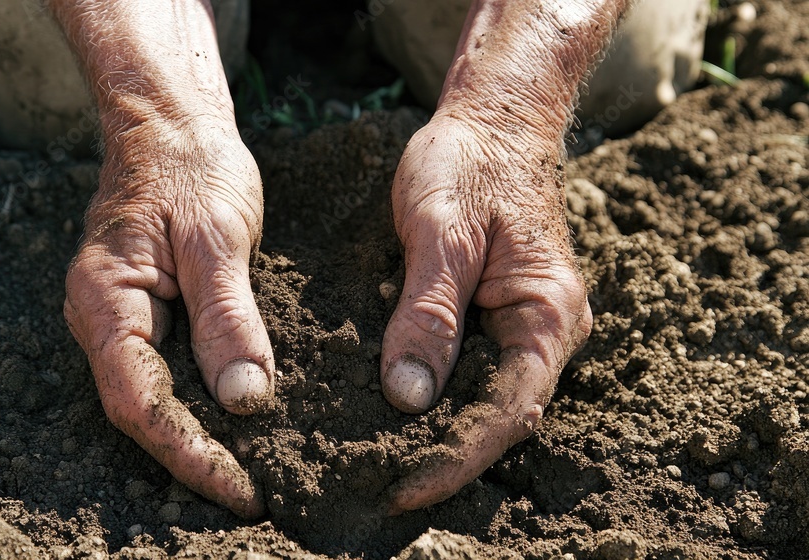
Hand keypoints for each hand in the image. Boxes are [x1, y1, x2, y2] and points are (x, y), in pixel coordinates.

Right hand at [63, 115, 274, 517]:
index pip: (140, 400)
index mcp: (106, 299)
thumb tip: (244, 397)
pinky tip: (235, 423)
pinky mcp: (145, 315)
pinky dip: (199, 403)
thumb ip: (228, 316)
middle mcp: (100, 318)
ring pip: (152, 396)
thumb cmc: (190, 168)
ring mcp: (119, 318)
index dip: (189, 451)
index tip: (241, 488)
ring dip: (196, 437)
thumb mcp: (217, 238)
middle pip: (140, 409)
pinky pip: (166, 372)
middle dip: (193, 457)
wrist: (169, 128)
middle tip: (253, 495)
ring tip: (250, 473)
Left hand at [381, 114, 591, 513]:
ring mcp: (527, 325)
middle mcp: (547, 329)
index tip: (404, 490)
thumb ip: (428, 314)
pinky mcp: (501, 317)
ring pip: (486, 397)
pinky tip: (395, 411)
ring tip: (382, 463)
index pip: (507, 409)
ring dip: (440, 431)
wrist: (493, 124)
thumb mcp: (441, 233)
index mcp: (547, 312)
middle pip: (501, 414)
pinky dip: (438, 395)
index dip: (456, 458)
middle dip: (445, 455)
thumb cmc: (470, 165)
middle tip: (380, 485)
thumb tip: (409, 397)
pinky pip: (473, 369)